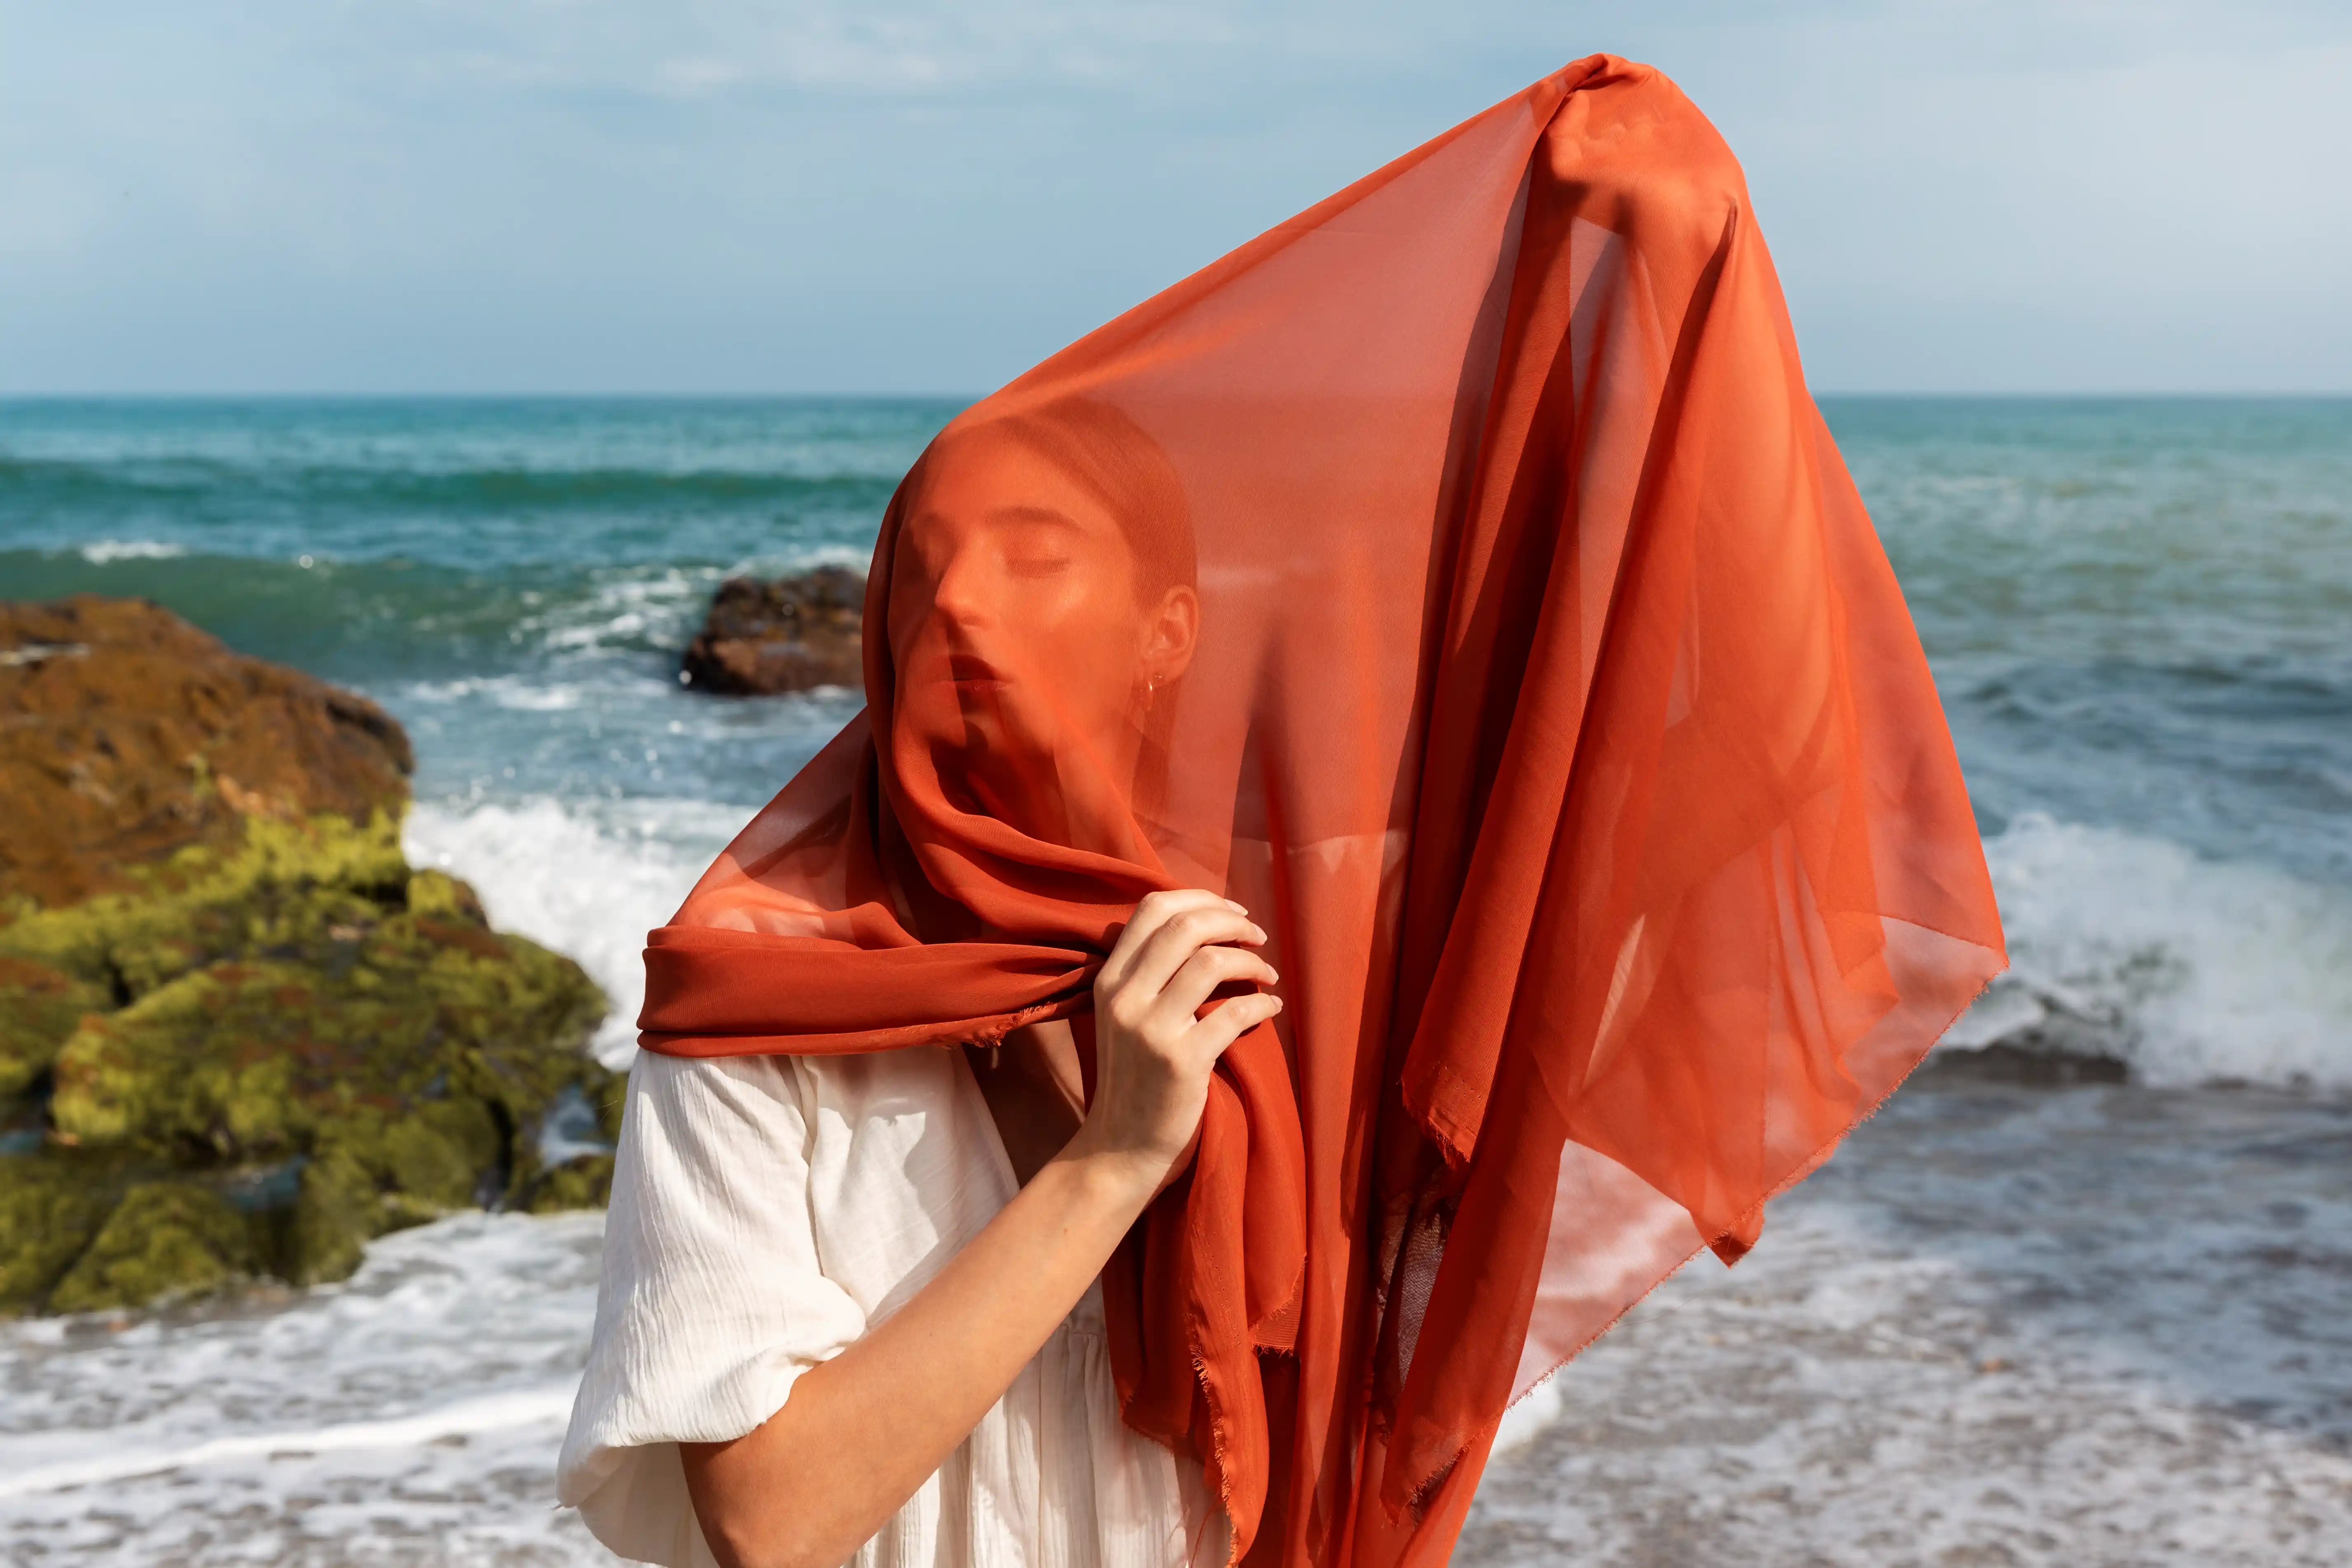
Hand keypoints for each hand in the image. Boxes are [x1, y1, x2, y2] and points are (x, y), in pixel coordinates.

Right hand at [1066, 889, 1281, 1189]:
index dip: (1199, 897)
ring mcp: (1152, 1029)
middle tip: (1258, 935)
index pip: (1151, 908)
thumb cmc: (1132, 1078)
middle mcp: (1125, 997)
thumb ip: (1148, 974)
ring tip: (1268, 972)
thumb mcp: (1123, 1017)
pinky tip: (1271, 1009)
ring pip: (1211, 961)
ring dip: (1251, 961)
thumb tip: (1202, 928)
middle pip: (1185, 925)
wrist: (1120, 1148)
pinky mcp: (1182, 1062)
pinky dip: (1262, 1005)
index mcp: (1109, 979)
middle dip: (1232, 921)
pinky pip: (1234, 1013)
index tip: (1232, 910)